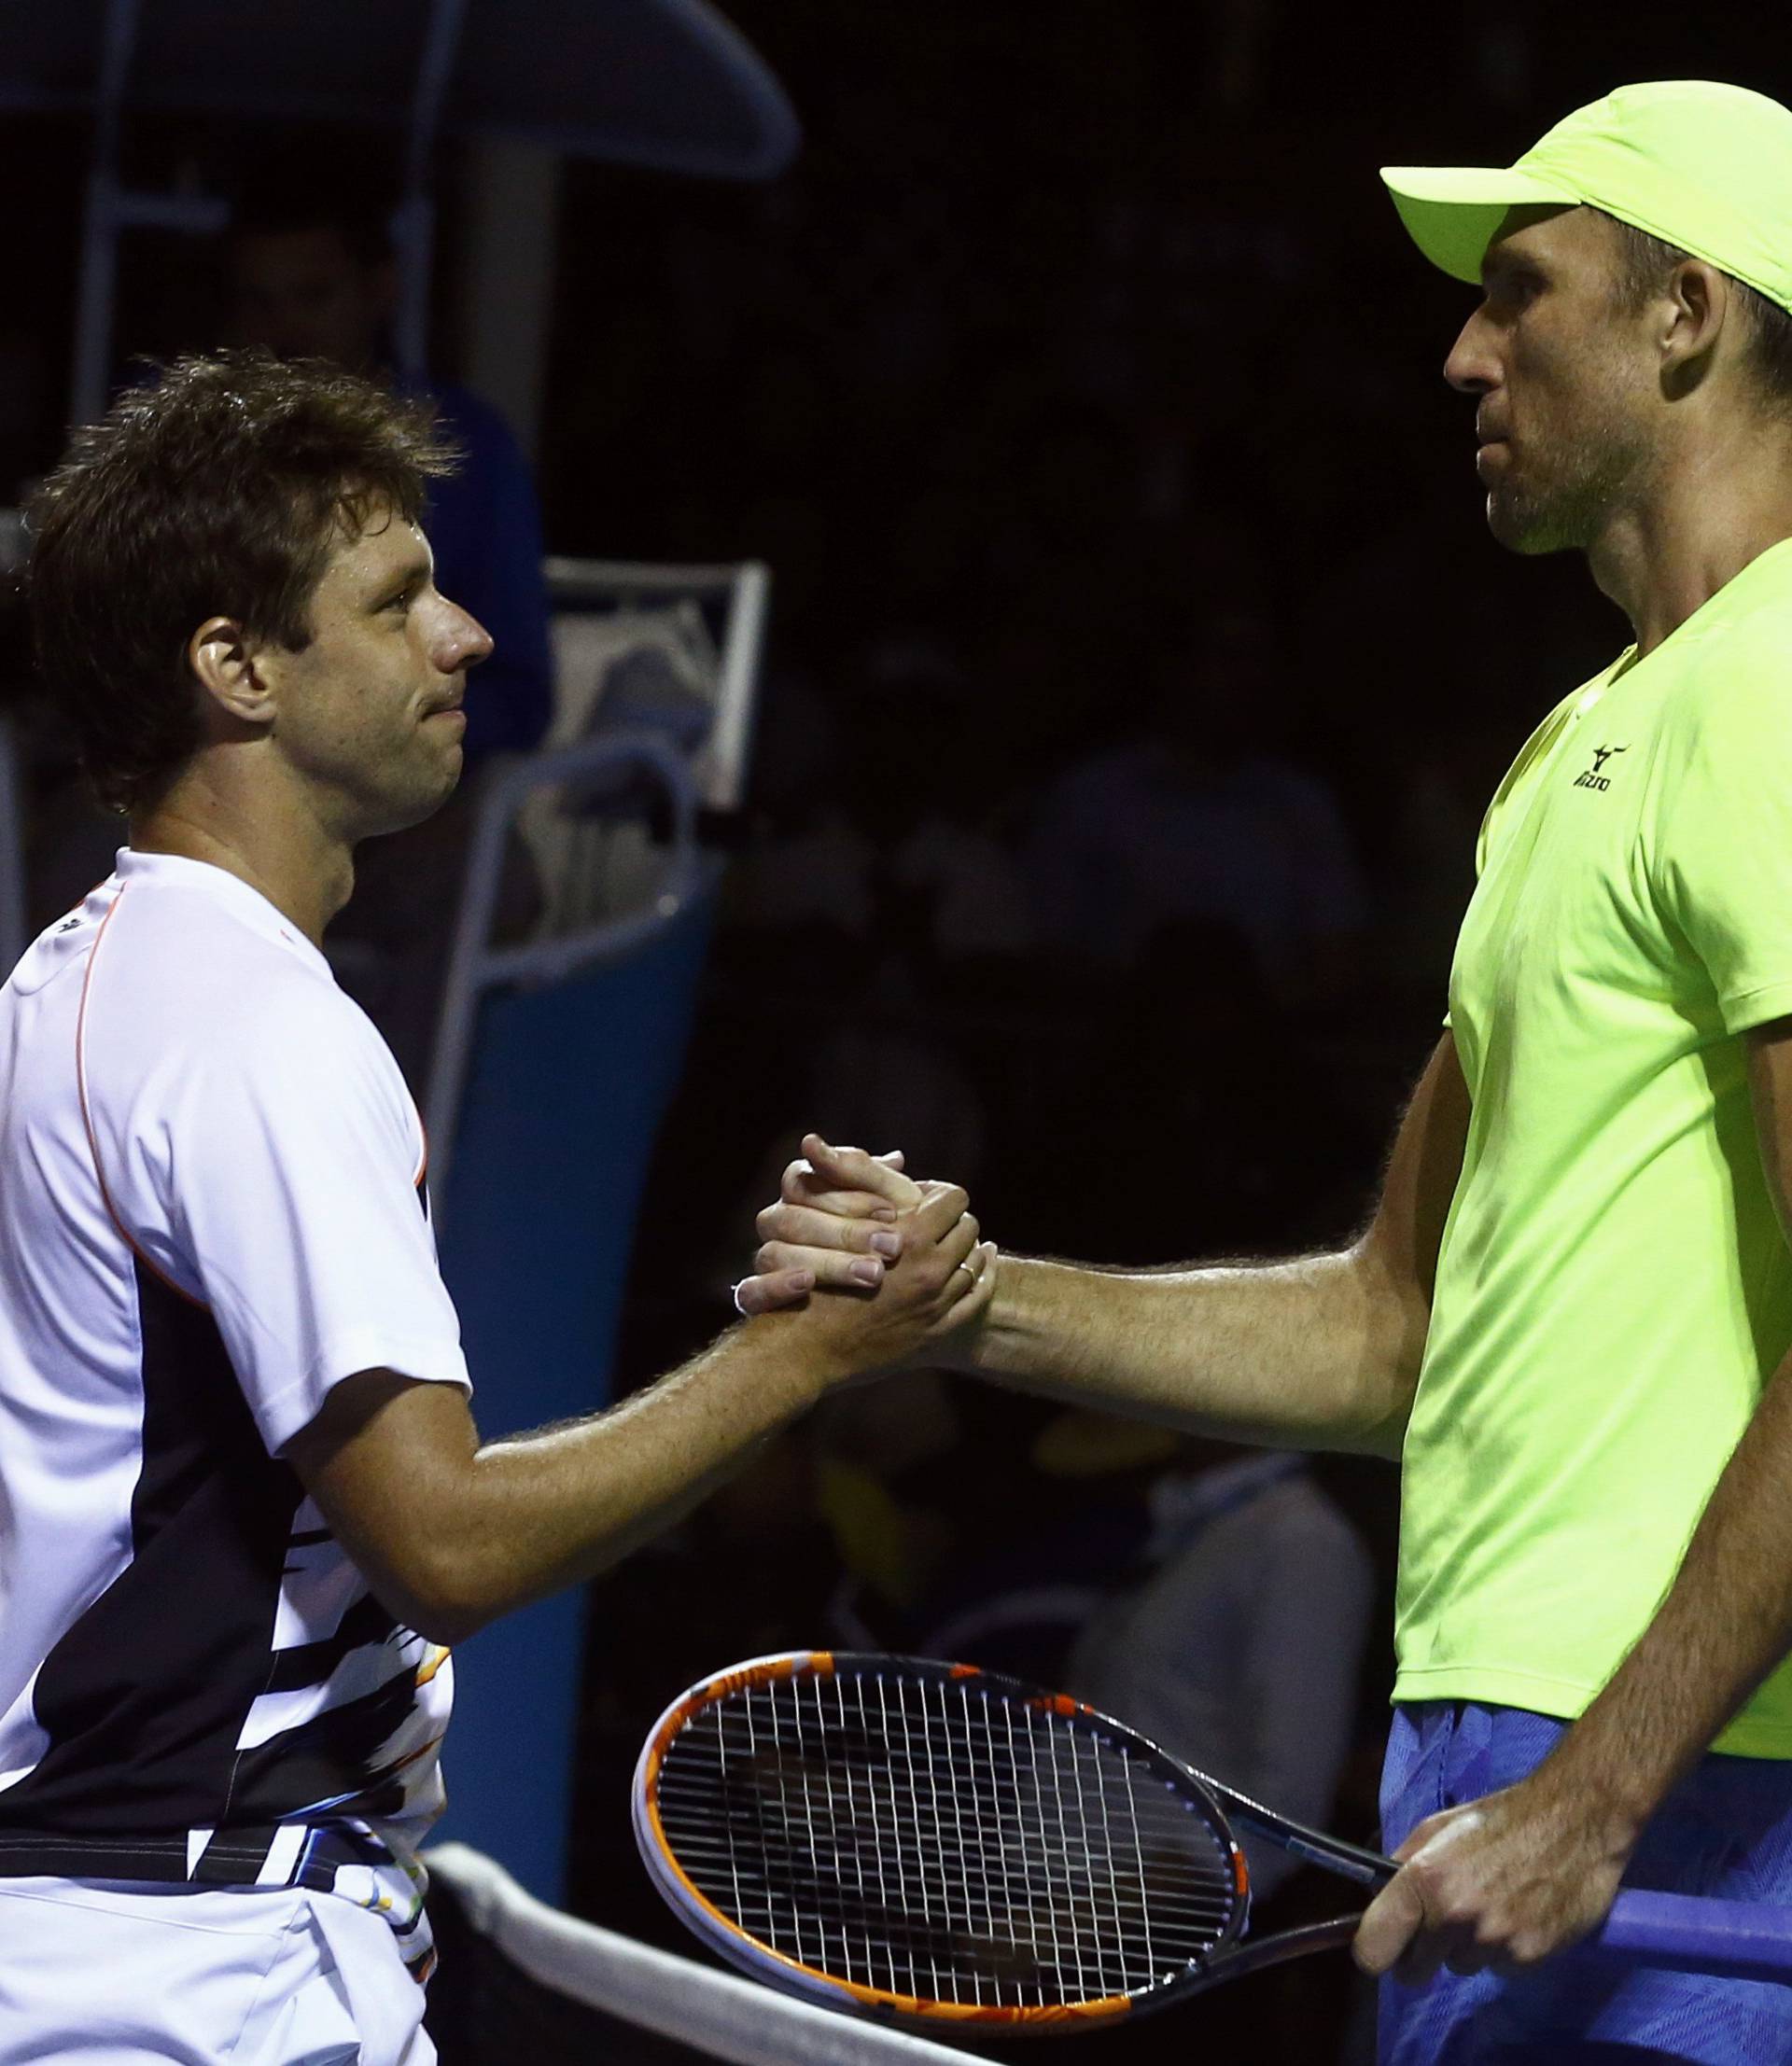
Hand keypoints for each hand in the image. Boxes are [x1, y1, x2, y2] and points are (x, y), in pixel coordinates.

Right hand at [735, 1134, 926, 1314]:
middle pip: (791, 1219)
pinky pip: (750, 1292)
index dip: (847, 1198)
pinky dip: (774, 1287)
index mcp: (801, 1190)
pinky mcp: (757, 1298)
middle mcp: (778, 1221)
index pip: (804, 1182)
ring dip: (827, 1263)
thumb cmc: (892, 1235)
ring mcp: (766, 1259)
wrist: (898, 1294)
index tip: (890, 1212)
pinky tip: (807, 1283)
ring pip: (774, 1253)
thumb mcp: (897, 1206)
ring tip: (872, 1273)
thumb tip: (894, 1158)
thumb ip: (885, 1182)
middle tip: (891, 1246)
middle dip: (845, 1233)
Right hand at [783, 1177, 996, 1378]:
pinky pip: (977, 1297)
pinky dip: (982, 1277)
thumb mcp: (833, 1223)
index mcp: (907, 1236)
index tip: (929, 1198)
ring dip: (965, 1249)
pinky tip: (978, 1267)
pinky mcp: (937, 1329)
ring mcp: (935, 1302)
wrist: (805, 1345)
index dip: (941, 1194)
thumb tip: (900, 1157)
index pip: (953, 1199)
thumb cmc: (812, 1278)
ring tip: (952, 1245)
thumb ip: (869, 1186)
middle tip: (940, 1222)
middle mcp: (928, 1269)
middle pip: (969, 1228)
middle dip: (954, 1221)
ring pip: (975, 1261)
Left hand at [1353, 1765, 1634, 1985]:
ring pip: (1460, 1966)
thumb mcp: (1439, 1826)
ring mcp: (1494, 1940)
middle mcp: (1455, 1915)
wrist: (1576, 1822)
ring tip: (1491, 1907)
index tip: (1383, 1948)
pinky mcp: (1530, 1957)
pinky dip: (1504, 1950)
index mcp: (1425, 1879)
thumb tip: (1376, 1895)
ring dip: (1467, 1947)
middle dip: (1419, 1955)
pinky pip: (1500, 1968)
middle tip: (1438, 1930)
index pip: (1374, 1946)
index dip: (1373, 1951)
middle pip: (1413, 1970)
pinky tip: (1520, 1915)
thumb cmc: (1502, 1818)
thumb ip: (1404, 1863)